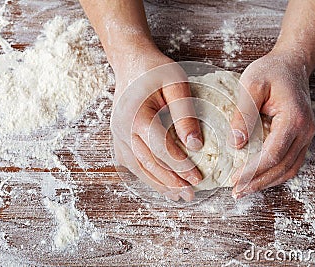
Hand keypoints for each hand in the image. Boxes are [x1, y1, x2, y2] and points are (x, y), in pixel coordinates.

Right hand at [110, 41, 202, 201]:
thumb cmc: (155, 71)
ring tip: (178, 195)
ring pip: (138, 167)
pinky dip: (147, 176)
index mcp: (137, 115)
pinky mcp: (118, 138)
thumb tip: (195, 145)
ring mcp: (117, 135)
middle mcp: (123, 129)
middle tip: (191, 194)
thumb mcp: (176, 84)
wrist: (130, 62)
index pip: (160, 148)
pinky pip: (131, 163)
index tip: (198, 178)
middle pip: (148, 163)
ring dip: (158, 184)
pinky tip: (160, 184)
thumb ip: (185, 114)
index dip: (180, 165)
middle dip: (171, 181)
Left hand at [228, 48, 314, 197]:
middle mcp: (305, 131)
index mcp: (293, 119)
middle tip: (236, 191)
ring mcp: (306, 136)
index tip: (234, 179)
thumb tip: (235, 145)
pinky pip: (290, 162)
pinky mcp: (301, 137)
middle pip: (282, 167)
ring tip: (245, 189)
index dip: (253, 171)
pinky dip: (275, 174)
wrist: (291, 64)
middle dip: (258, 182)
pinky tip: (258, 177)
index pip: (273, 154)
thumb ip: (243, 115)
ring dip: (267, 182)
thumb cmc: (270, 71)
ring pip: (289, 169)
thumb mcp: (251, 86)